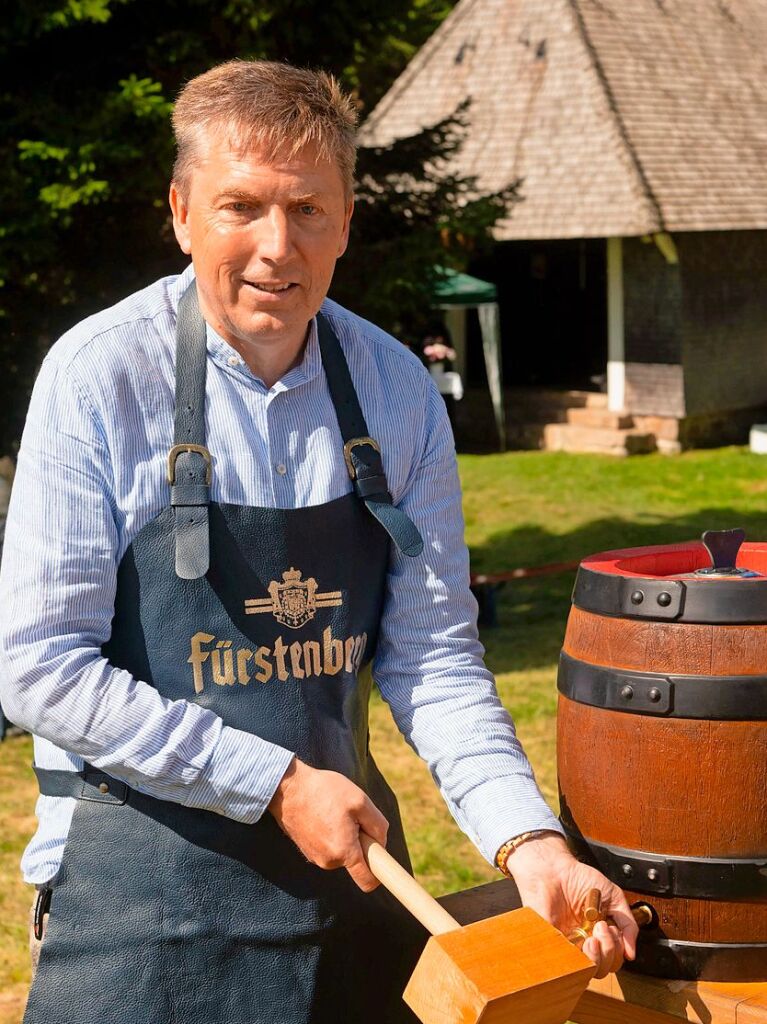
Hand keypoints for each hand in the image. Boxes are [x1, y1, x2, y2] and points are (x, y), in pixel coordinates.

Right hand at [267, 757, 387, 891]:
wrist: (287, 787)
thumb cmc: (324, 791)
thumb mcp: (360, 801)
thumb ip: (378, 825)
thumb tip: (381, 843)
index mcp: (344, 852)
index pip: (368, 882)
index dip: (381, 875)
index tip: (385, 865)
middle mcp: (329, 861)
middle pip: (357, 860)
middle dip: (360, 842)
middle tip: (351, 816)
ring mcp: (315, 857)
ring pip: (343, 852)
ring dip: (345, 835)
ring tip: (333, 812)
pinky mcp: (307, 850)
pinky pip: (329, 847)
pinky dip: (332, 834)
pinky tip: (323, 814)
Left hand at [503, 833, 637, 978]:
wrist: (553, 868)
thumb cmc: (578, 878)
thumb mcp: (613, 896)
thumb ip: (628, 923)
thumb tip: (631, 952)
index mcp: (598, 934)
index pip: (613, 959)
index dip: (618, 949)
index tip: (613, 929)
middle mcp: (584, 942)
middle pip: (603, 968)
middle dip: (609, 951)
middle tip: (602, 929)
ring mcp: (568, 943)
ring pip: (587, 970)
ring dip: (597, 956)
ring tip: (593, 935)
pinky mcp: (553, 942)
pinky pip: (565, 962)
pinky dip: (577, 958)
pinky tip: (581, 939)